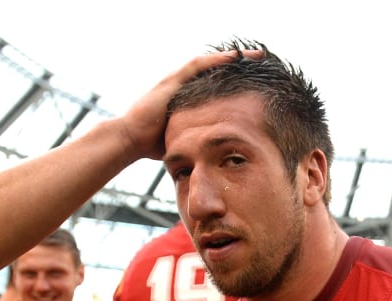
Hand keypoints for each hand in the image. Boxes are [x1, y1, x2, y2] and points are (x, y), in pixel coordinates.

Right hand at [118, 49, 260, 159]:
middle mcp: (181, 85)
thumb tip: (212, 154)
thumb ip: (195, 139)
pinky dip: (217, 60)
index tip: (255, 81)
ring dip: (233, 58)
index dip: (234, 80)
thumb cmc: (152, 144)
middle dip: (238, 65)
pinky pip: (198, 66)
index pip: (214, 85)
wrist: (131, 140)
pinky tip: (234, 57)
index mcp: (185, 98)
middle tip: (260, 62)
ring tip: (255, 55)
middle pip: (215, 70)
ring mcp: (176, 81)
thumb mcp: (182, 138)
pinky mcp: (172, 81)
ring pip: (210, 63)